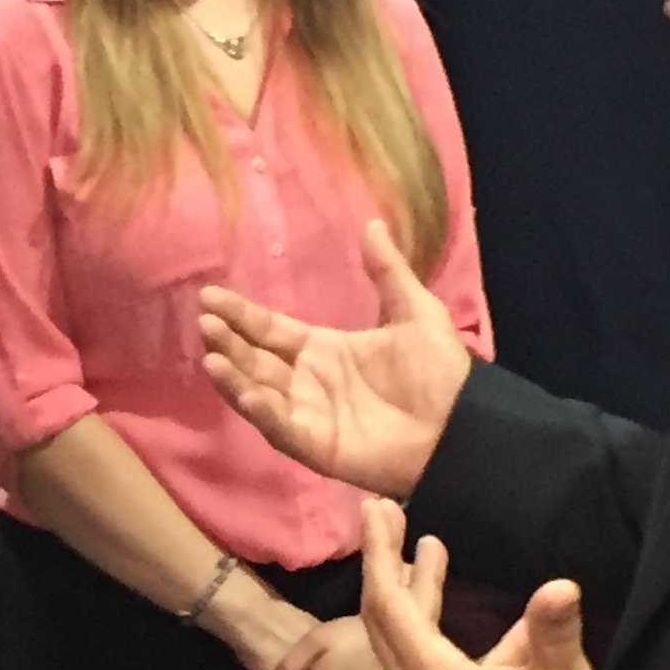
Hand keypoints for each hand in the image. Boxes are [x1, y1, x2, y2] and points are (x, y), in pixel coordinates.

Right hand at [200, 218, 471, 497]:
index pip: (271, 330)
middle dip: (228, 342)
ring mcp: (309, 416)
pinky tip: (248, 393)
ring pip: (259, 394)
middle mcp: (307, 382)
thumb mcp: (415, 311)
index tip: (209, 296)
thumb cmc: (440, 372)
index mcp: (324, 350)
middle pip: (256, 360)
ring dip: (234, 377)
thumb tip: (372, 222)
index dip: (241, 314)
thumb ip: (387, 271)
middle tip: (205, 322)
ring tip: (213, 357)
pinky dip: (263, 414)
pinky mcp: (318, 447)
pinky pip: (282, 429)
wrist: (463, 426)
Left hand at [358, 499, 616, 669]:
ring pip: (399, 641)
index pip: (389, 604)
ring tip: (423, 547)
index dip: (379, 552)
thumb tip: (559, 585)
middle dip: (381, 564)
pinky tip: (443, 606)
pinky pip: (414, 659)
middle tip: (383, 516)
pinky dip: (421, 622)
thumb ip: (552, 630)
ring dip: (406, 592)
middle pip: (382, 619)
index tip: (375, 510)